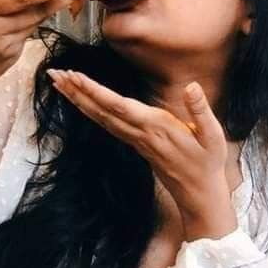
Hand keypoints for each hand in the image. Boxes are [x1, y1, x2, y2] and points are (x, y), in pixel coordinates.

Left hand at [48, 69, 237, 240]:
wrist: (198, 194)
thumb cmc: (207, 163)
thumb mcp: (214, 136)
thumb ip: (201, 110)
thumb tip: (192, 86)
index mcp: (157, 127)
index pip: (120, 106)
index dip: (96, 91)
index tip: (75, 76)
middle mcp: (140, 134)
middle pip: (101, 111)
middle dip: (76, 91)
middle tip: (53, 73)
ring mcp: (135, 140)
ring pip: (100, 118)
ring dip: (78, 100)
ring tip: (59, 82)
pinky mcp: (135, 144)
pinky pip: (107, 125)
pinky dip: (90, 111)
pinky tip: (81, 103)